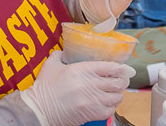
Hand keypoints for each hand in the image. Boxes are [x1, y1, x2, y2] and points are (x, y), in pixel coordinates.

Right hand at [21, 51, 135, 125]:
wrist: (39, 109)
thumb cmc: (44, 88)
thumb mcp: (51, 65)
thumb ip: (59, 55)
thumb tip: (64, 52)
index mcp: (81, 70)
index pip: (109, 67)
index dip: (121, 68)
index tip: (125, 68)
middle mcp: (90, 84)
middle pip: (117, 82)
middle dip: (122, 81)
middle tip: (122, 80)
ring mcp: (92, 100)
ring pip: (116, 97)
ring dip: (118, 94)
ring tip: (115, 92)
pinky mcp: (92, 113)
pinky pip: (110, 110)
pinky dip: (112, 107)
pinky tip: (107, 103)